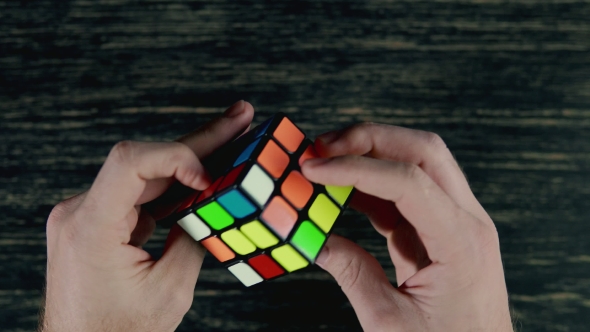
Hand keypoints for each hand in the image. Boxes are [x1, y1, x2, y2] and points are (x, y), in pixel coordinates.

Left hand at [41, 101, 253, 331]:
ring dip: (190, 160)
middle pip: (144, 161)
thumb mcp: (169, 290)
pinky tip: (205, 175)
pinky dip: (174, 187)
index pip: (130, 162)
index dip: (176, 157)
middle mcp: (80, 212)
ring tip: (232, 138)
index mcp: (90, 228)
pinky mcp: (97, 222)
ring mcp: (86, 215)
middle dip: (199, 141)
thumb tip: (214, 203)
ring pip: (145, 174)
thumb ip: (193, 238)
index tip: (209, 179)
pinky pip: (140, 194)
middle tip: (240, 117)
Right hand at [301, 123, 512, 330]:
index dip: (356, 168)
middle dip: (369, 139)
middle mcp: (467, 221)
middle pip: (422, 151)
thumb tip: (315, 239)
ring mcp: (456, 222)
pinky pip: (405, 193)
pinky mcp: (441, 230)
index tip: (314, 170)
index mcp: (461, 243)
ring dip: (368, 156)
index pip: (408, 181)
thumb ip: (352, 275)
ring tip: (325, 165)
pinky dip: (371, 185)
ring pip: (416, 163)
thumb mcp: (390, 322)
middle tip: (322, 147)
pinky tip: (341, 191)